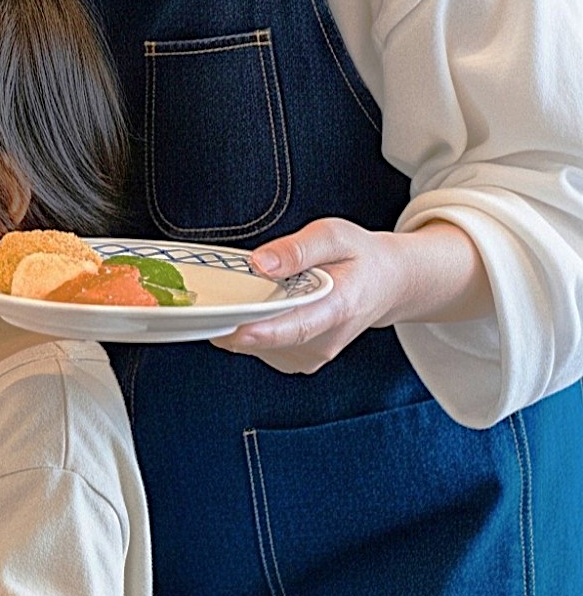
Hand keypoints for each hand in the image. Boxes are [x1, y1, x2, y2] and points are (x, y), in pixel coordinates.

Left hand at [211, 218, 484, 372]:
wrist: (386, 284)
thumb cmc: (359, 257)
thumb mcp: (335, 235)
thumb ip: (298, 249)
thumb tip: (260, 263)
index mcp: (339, 308)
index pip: (296, 327)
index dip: (260, 331)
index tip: (230, 329)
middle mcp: (325, 341)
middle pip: (267, 340)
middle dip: (233, 320)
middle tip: (208, 298)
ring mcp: (312, 356)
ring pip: (257, 346)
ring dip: (239, 322)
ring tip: (247, 293)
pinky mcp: (299, 361)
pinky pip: (259, 348)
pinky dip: (248, 328)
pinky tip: (257, 307)